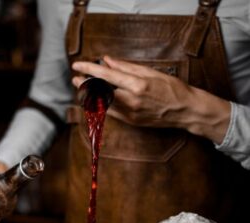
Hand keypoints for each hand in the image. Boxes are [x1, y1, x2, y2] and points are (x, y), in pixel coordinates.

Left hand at [72, 55, 230, 143]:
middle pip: (99, 92)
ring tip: (84, 88)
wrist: (185, 111)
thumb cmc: (173, 89)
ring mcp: (130, 114)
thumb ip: (127, 67)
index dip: (89, 69)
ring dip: (90, 95)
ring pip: (102, 104)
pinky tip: (97, 99)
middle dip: (84, 85)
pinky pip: (111, 113)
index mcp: (137, 85)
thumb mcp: (152, 72)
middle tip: (77, 79)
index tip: (77, 66)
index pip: (106, 76)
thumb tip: (108, 61)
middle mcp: (131, 101)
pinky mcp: (131, 122)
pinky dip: (101, 105)